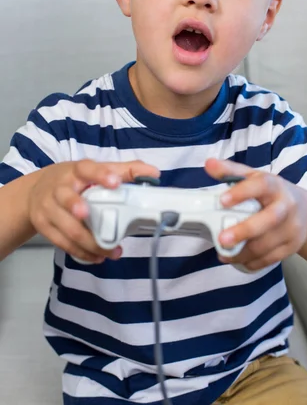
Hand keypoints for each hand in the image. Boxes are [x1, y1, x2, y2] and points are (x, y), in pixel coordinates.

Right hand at [28, 159, 159, 262]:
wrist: (34, 193)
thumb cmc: (73, 180)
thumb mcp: (94, 169)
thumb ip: (124, 170)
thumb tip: (153, 172)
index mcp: (75, 171)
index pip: (87, 169)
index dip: (100, 175)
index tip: (115, 182)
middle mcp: (59, 188)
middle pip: (68, 199)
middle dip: (80, 208)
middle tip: (92, 216)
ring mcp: (48, 208)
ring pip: (68, 228)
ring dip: (90, 242)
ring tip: (111, 250)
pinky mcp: (44, 226)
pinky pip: (62, 243)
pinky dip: (81, 252)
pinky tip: (97, 257)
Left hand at [205, 158, 306, 270]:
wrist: (305, 212)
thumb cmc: (271, 193)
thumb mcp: (254, 177)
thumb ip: (231, 171)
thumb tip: (208, 164)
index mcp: (274, 185)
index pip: (260, 185)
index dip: (242, 192)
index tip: (222, 200)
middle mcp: (286, 206)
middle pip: (269, 219)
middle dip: (245, 230)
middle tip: (222, 239)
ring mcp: (292, 228)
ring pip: (267, 244)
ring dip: (243, 252)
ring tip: (223, 253)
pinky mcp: (292, 246)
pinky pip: (271, 258)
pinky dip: (252, 262)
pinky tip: (238, 260)